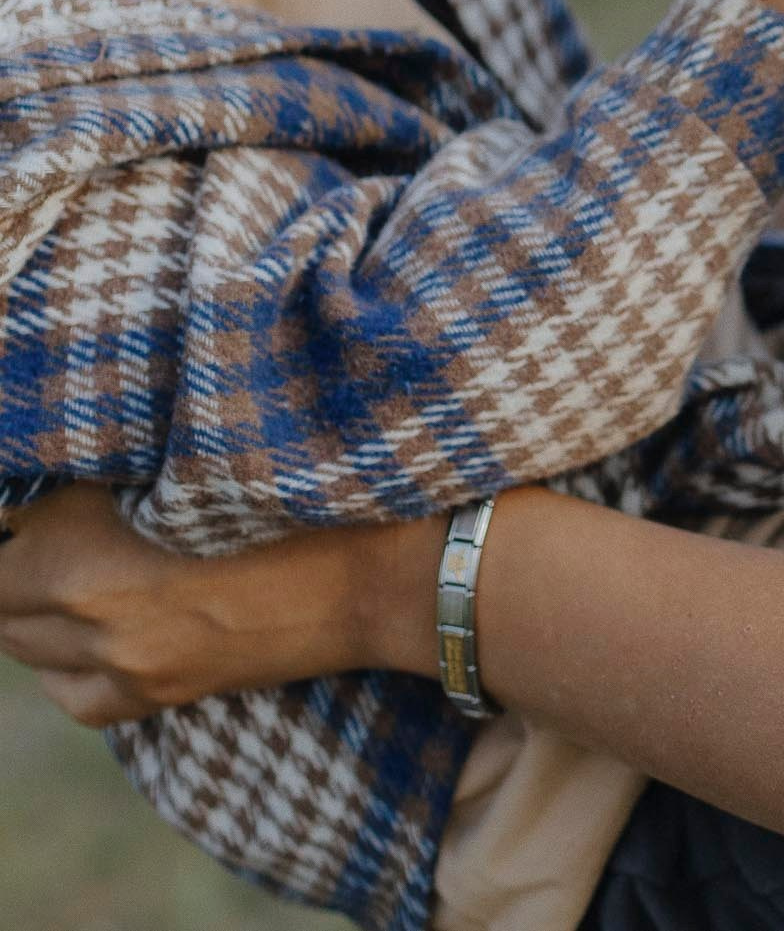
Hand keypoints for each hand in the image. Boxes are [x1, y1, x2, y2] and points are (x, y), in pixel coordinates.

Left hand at [0, 488, 419, 722]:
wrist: (372, 574)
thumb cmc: (296, 490)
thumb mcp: (191, 461)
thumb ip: (111, 466)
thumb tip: (62, 472)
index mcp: (81, 547)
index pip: (0, 536)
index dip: (14, 510)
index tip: (36, 484)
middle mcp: (86, 615)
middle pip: (2, 594)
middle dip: (17, 553)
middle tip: (51, 515)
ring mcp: (121, 666)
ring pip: (25, 644)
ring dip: (32, 602)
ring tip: (71, 558)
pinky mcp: (155, 697)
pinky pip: (70, 690)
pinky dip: (62, 657)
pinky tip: (90, 623)